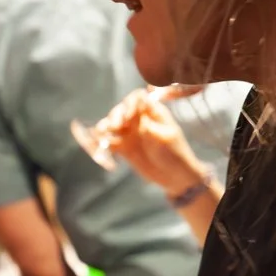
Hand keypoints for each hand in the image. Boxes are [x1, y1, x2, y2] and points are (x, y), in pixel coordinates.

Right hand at [97, 89, 213, 196]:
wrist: (174, 177)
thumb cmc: (175, 154)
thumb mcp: (164, 138)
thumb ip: (149, 122)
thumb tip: (140, 101)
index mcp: (153, 112)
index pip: (138, 98)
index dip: (130, 103)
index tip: (128, 117)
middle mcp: (139, 119)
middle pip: (122, 109)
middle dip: (115, 116)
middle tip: (115, 128)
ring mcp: (130, 133)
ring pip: (112, 123)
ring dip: (105, 126)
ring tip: (102, 133)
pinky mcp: (123, 147)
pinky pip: (109, 140)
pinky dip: (103, 141)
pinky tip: (100, 145)